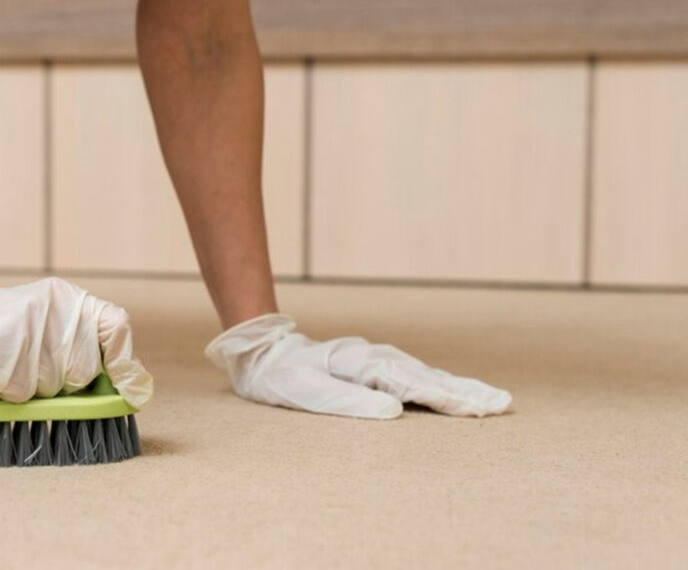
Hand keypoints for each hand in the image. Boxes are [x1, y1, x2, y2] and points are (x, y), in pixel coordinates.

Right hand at [0, 269, 152, 407]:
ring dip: (30, 390)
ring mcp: (25, 327)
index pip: (115, 326)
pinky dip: (6, 394)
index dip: (126, 364)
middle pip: (84, 370)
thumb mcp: (44, 327)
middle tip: (34, 371)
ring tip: (7, 368)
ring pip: (51, 387)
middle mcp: (52, 308)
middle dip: (64, 385)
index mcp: (66, 299)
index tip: (131, 394)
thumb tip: (127, 388)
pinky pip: (20, 393)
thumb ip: (81, 346)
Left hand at [205, 313, 510, 418]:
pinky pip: (411, 375)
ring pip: (423, 373)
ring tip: (489, 399)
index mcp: (362, 364)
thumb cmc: (282, 377)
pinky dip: (436, 383)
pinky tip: (450, 392)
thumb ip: (349, 402)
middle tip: (503, 403)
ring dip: (456, 386)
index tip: (479, 410)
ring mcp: (374, 359)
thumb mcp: (307, 392)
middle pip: (427, 376)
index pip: (413, 384)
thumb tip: (394, 412)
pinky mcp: (370, 366)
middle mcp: (374, 358)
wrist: (262, 352)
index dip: (447, 399)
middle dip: (465, 391)